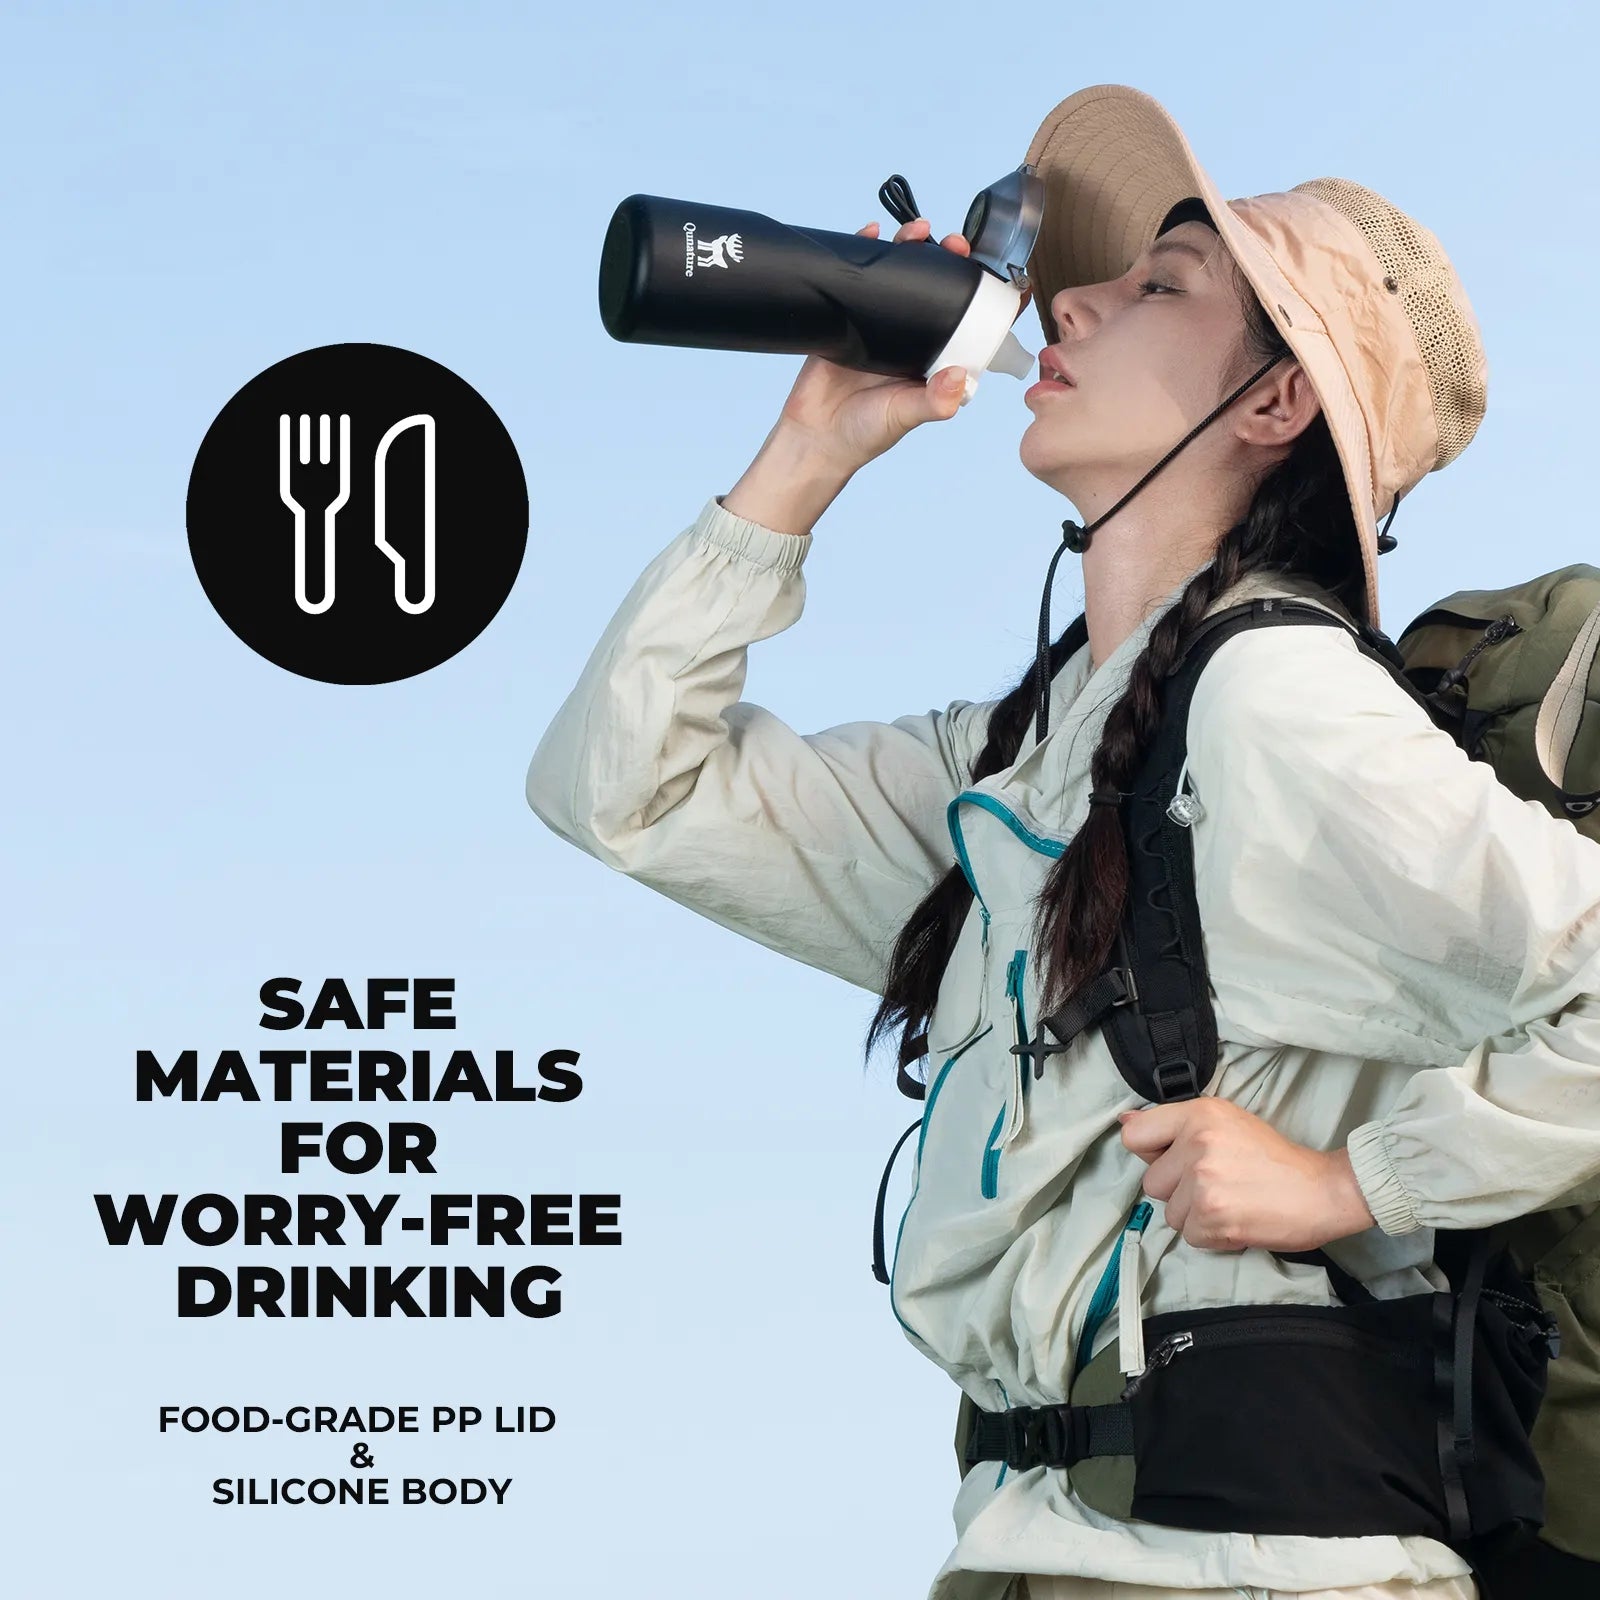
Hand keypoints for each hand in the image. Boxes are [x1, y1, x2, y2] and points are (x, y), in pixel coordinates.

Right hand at [773, 216, 978, 474]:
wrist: (814, 436)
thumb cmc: (865, 433)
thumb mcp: (904, 417)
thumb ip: (932, 402)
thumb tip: (958, 377)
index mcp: (937, 360)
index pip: (971, 322)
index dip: (985, 294)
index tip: (996, 270)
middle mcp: (916, 339)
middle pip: (939, 288)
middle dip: (949, 260)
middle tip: (954, 244)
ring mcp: (883, 325)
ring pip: (903, 277)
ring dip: (912, 248)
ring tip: (917, 231)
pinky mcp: (850, 317)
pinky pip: (860, 279)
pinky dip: (865, 252)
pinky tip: (871, 232)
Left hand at [1117, 1097, 1376, 1251]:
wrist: (1323, 1190)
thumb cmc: (1274, 1157)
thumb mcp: (1225, 1122)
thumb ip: (1174, 1124)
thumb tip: (1123, 1121)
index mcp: (1198, 1114)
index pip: (1135, 1135)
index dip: (1149, 1152)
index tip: (1171, 1159)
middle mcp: (1196, 1144)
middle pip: (1151, 1182)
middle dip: (1177, 1191)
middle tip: (1215, 1185)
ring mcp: (1204, 1182)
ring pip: (1170, 1213)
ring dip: (1195, 1215)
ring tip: (1229, 1202)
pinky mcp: (1214, 1217)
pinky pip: (1190, 1236)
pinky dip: (1211, 1235)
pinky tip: (1236, 1220)